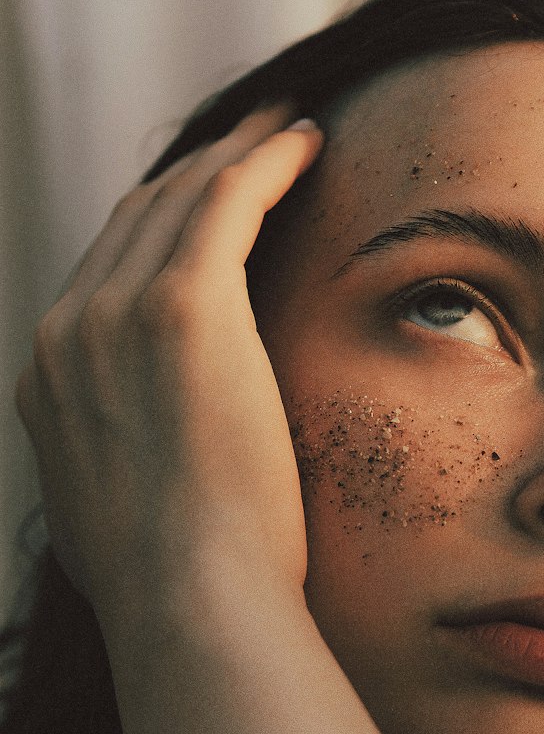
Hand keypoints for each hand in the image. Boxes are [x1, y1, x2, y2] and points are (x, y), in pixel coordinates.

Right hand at [15, 105, 323, 637]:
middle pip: (134, 223)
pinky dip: (265, 160)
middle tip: (250, 145)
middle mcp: (67, 333)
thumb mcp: (115, 525)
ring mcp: (114, 314)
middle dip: (194, 175)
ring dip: (235, 153)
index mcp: (50, 383)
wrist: (188, 604)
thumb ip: (114, 474)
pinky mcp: (181, 307)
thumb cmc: (179, 590)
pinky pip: (227, 200)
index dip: (159, 235)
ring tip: (284, 129)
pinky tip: (305, 141)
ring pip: (178, 199)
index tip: (209, 216)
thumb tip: (137, 478)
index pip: (103, 277)